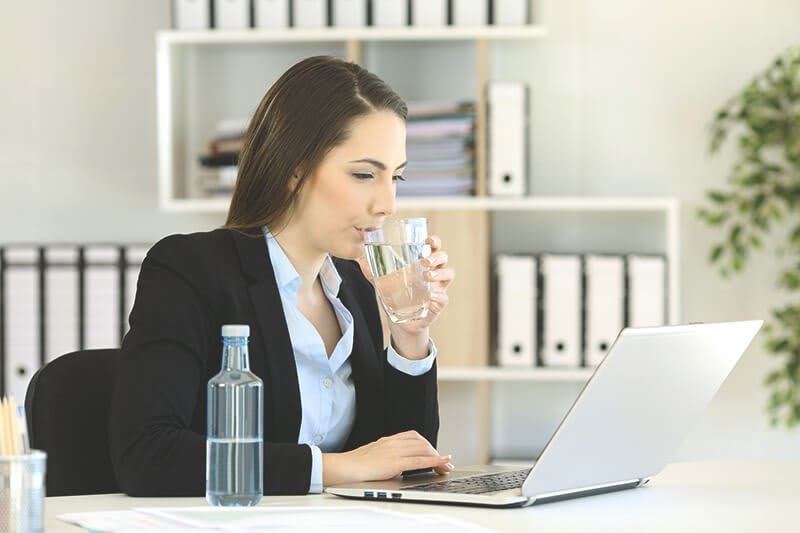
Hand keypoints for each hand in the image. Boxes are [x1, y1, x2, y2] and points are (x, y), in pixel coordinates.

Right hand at [322, 430, 453, 485]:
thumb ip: (387, 458)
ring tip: (444, 465)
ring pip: (423, 449)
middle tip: (443, 461)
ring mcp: (394, 451)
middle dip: (434, 451)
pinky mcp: (395, 462)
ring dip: (437, 456)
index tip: (433, 450)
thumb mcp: (374, 456)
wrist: (344, 468)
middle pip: (421, 442)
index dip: (426, 443)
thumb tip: (398, 469)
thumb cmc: (355, 464)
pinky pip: (420, 460)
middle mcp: (393, 442)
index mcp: (387, 440)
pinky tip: (441, 464)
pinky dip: (434, 461)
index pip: (413, 436)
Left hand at [358, 235, 455, 354]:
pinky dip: (439, 296)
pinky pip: (444, 298)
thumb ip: (373, 272)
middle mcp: (433, 274)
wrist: (402, 322)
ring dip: (440, 273)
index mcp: (423, 264)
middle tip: (425, 260)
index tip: (428, 239)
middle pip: (444, 258)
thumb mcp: (384, 283)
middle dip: (438, 256)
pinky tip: (431, 296)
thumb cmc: (397, 297)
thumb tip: (361, 260)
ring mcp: (438, 288)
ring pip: (449, 274)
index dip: (434, 242)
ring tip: (427, 276)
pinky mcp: (437, 305)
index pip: (433, 248)